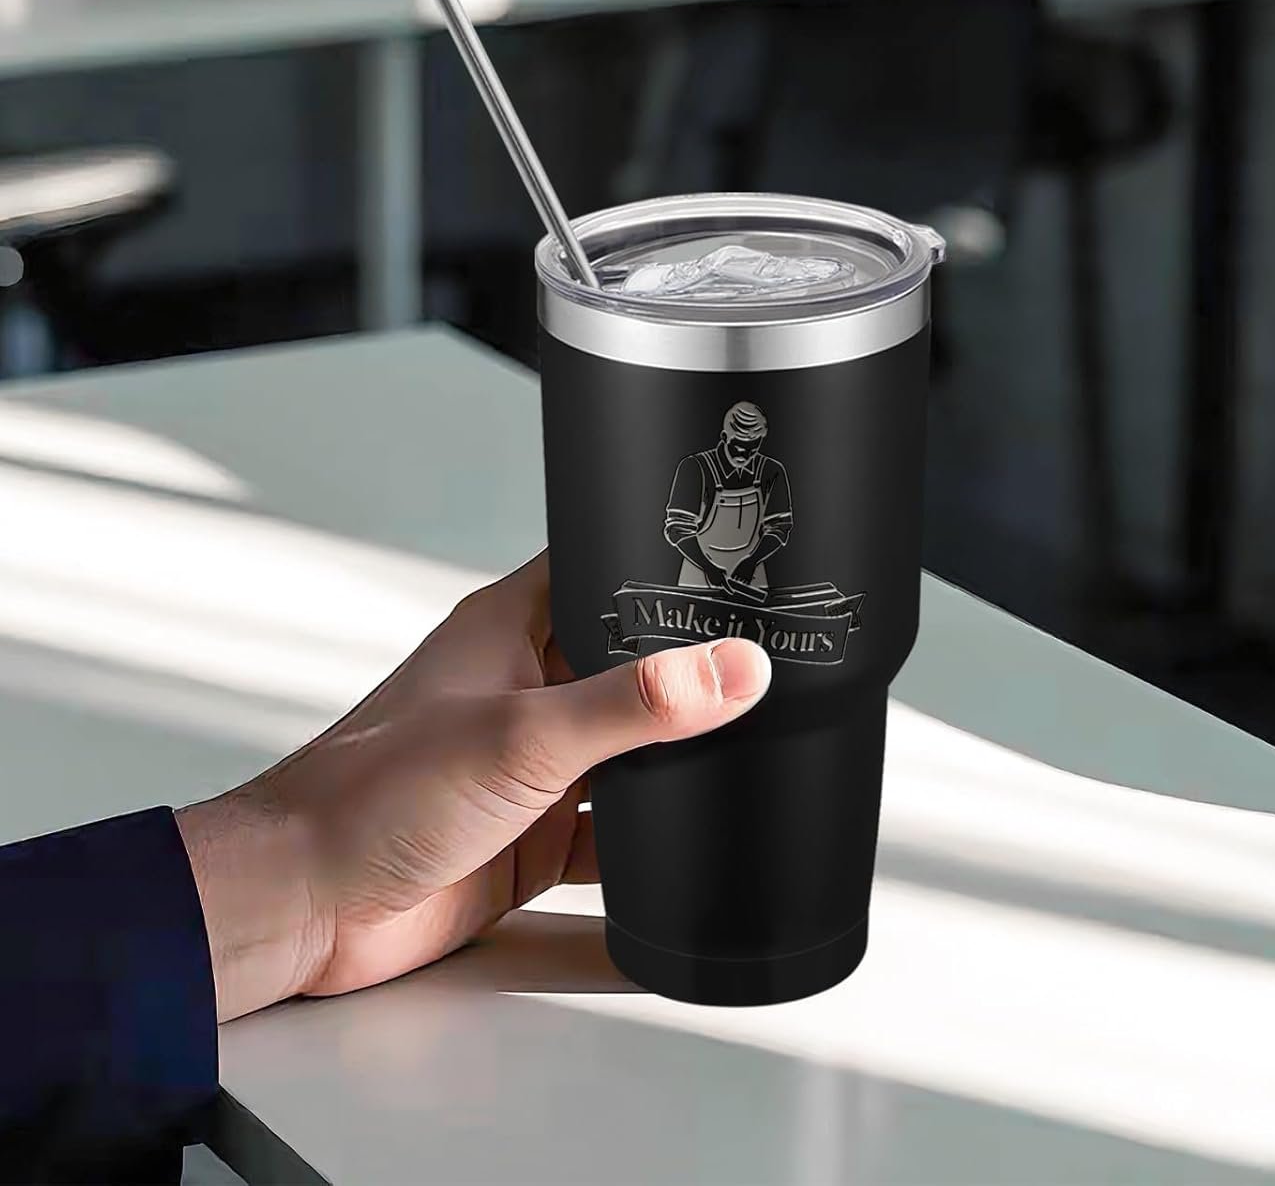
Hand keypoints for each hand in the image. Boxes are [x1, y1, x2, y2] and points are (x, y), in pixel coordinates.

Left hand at [174, 552, 770, 1021]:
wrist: (309, 903)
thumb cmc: (373, 793)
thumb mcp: (525, 734)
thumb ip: (635, 703)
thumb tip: (734, 670)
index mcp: (511, 629)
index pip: (598, 570)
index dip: (659, 566)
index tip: (735, 572)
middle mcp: (526, 688)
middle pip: (627, 666)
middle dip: (686, 676)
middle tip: (768, 671)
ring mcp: (531, 765)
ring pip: (626, 751)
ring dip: (671, 761)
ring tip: (748, 753)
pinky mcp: (532, 835)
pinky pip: (611, 833)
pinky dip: (648, 840)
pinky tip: (689, 840)